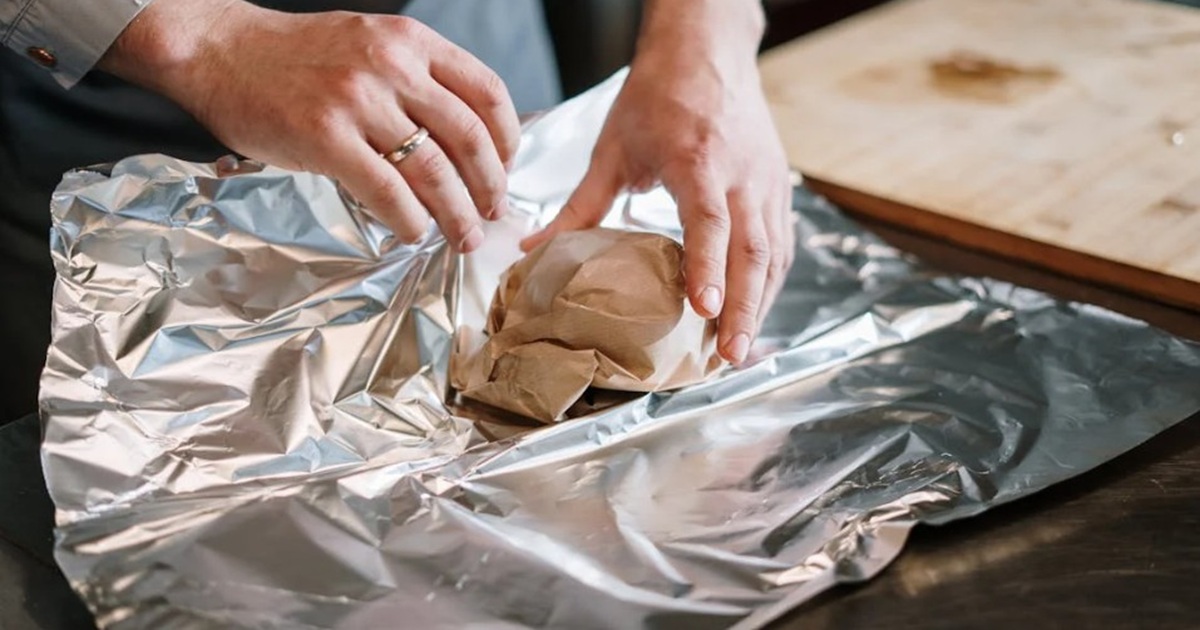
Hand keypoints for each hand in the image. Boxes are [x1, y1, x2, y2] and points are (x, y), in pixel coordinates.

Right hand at [101, 0, 520, 251]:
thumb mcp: (371, 44)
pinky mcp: (324, 136)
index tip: (506, 169)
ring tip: (464, 237)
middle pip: (469, 137)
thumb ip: (418, 80)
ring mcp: (357, 100)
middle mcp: (391, 64)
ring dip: (456, 214)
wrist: (222, 51)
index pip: (487, 92)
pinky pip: (386, 190)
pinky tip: (413, 233)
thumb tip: (467, 141)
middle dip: (490, 186)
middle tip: (493, 214)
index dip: (507, 140)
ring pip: (432, 170)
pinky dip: (409, 220)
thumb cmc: (299, 57)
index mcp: (411, 41)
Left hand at [520, 2, 793, 364]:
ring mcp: (767, 181)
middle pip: (752, 250)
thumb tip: (535, 250)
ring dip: (761, 303)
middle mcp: (741, 174)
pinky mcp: (777, 187)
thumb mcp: (612, 148)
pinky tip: (756, 311)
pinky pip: (781, 243)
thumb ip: (579, 206)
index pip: (710, 222)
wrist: (707, 50)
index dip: (708, 267)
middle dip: (743, 307)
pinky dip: (770, 282)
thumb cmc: (659, 95)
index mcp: (698, 160)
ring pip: (773, 252)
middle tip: (728, 355)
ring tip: (741, 349)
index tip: (702, 309)